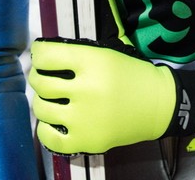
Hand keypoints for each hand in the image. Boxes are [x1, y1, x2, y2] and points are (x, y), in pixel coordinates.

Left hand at [30, 38, 181, 153]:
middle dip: (37, 76)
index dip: (38, 54)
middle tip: (42, 75)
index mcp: (92, 62)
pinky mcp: (86, 140)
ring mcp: (85, 118)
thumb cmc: (131, 75)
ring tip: (50, 97)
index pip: (47, 56)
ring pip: (42, 108)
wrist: (157, 104)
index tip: (39, 55)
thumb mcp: (106, 53)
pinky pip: (49, 137)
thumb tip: (44, 57)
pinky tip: (52, 120)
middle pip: (41, 83)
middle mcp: (86, 89)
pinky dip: (44, 128)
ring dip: (42, 100)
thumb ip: (76, 54)